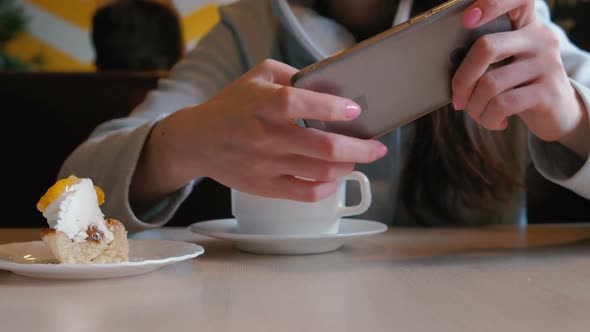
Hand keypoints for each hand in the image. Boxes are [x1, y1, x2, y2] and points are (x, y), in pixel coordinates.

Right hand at [138, 59, 386, 202]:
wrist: (197, 141)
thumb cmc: (230, 106)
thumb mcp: (257, 76)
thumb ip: (292, 74)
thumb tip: (328, 83)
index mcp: (266, 104)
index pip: (306, 103)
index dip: (337, 108)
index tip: (356, 110)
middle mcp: (268, 136)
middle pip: (326, 146)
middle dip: (361, 148)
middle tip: (377, 147)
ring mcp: (267, 164)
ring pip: (322, 171)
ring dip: (348, 166)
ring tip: (356, 159)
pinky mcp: (265, 186)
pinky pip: (306, 193)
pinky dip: (327, 187)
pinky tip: (334, 178)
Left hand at [451, 0, 587, 147]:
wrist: (557, 113)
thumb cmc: (518, 86)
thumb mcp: (505, 64)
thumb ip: (483, 56)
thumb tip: (447, 67)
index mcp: (525, 24)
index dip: (490, 4)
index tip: (466, 19)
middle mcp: (540, 38)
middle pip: (485, 47)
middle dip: (462, 80)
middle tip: (458, 99)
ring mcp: (547, 63)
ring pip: (490, 83)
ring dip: (474, 107)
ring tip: (477, 114)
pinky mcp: (549, 91)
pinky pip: (503, 104)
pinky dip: (489, 118)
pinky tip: (495, 121)